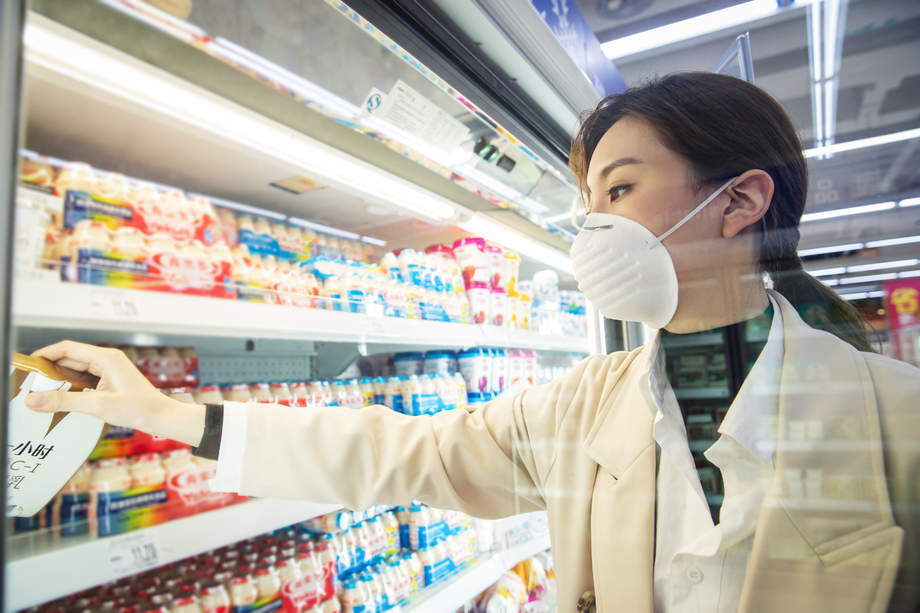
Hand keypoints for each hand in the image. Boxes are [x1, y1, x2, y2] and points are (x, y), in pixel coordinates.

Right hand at [25, 341, 204, 446]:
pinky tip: (61, 397)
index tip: (27, 364)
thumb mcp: (96, 405)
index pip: (67, 348)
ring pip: (76, 369)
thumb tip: (34, 400)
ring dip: (59, 379)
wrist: (160, 416)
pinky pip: (84, 378)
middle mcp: (107, 359)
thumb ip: (63, 402)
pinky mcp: (110, 379)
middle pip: (70, 358)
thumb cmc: (137, 408)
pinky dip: (71, 385)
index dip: (45, 354)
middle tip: (29, 383)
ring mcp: (109, 369)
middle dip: (49, 370)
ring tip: (40, 391)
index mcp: (106, 358)